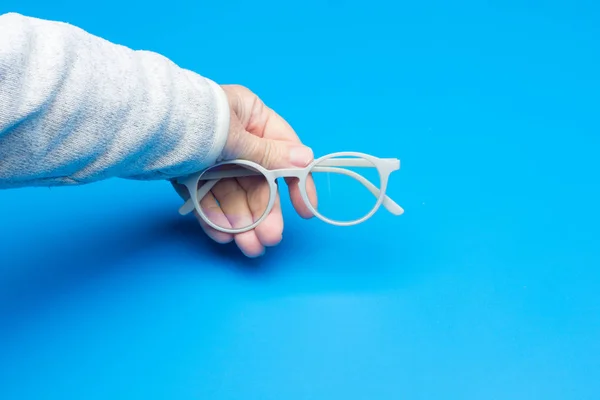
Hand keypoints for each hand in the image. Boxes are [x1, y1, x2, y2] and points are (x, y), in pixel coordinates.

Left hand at [173, 84, 316, 256]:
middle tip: (268, 240)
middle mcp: (235, 138)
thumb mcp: (236, 139)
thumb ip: (270, 155)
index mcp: (252, 117)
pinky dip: (215, 217)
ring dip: (242, 222)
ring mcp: (212, 157)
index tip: (306, 210)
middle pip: (258, 181)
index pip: (285, 152)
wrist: (138, 127)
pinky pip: (208, 198)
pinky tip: (221, 236)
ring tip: (247, 248)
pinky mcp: (189, 172)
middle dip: (263, 213)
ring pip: (233, 195)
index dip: (298, 183)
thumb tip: (306, 160)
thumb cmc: (193, 122)